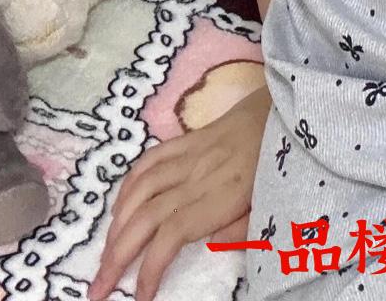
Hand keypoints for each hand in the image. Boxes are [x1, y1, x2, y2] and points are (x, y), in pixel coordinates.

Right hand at [88, 81, 271, 300]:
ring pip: (141, 189)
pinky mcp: (189, 138)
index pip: (173, 235)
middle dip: (116, 255)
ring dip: (115, 225)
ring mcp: (191, 154)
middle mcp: (199, 174)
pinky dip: (128, 185)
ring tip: (104, 255)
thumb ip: (244, 226)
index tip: (140, 298)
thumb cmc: (283, 159)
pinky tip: (118, 208)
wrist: (288, 104)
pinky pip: (150, 159)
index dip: (150, 268)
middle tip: (97, 288)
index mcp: (223, 195)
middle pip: (147, 216)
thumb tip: (213, 247)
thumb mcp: (274, 200)